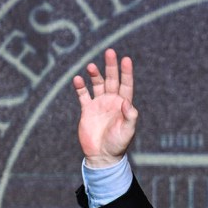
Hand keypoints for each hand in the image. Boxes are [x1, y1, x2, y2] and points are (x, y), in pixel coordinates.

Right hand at [73, 48, 138, 167]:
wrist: (102, 156)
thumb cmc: (118, 144)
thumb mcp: (127, 131)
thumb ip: (129, 117)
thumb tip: (128, 103)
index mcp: (123, 104)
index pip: (126, 84)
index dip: (126, 72)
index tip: (126, 59)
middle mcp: (112, 101)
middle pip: (112, 79)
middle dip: (111, 66)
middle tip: (109, 52)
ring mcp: (99, 104)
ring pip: (97, 84)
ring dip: (94, 74)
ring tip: (90, 66)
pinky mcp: (87, 110)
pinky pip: (83, 95)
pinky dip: (80, 87)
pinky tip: (78, 79)